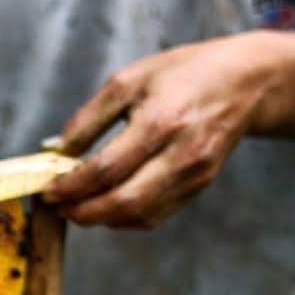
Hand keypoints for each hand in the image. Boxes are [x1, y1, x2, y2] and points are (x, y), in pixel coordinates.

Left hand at [43, 32, 281, 228]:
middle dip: (84, 212)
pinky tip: (107, 206)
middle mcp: (181, 155)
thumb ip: (89, 118)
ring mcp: (194, 176)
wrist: (245, 82)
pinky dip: (125, 218)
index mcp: (160, 122)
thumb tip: (57, 152)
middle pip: (125, 202)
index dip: (72, 186)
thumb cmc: (183, 75)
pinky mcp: (199, 188)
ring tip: (78, 208)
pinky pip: (156, 215)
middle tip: (60, 207)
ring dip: (102, 219)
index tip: (49, 191)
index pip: (106, 169)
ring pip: (140, 216)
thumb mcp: (129, 80)